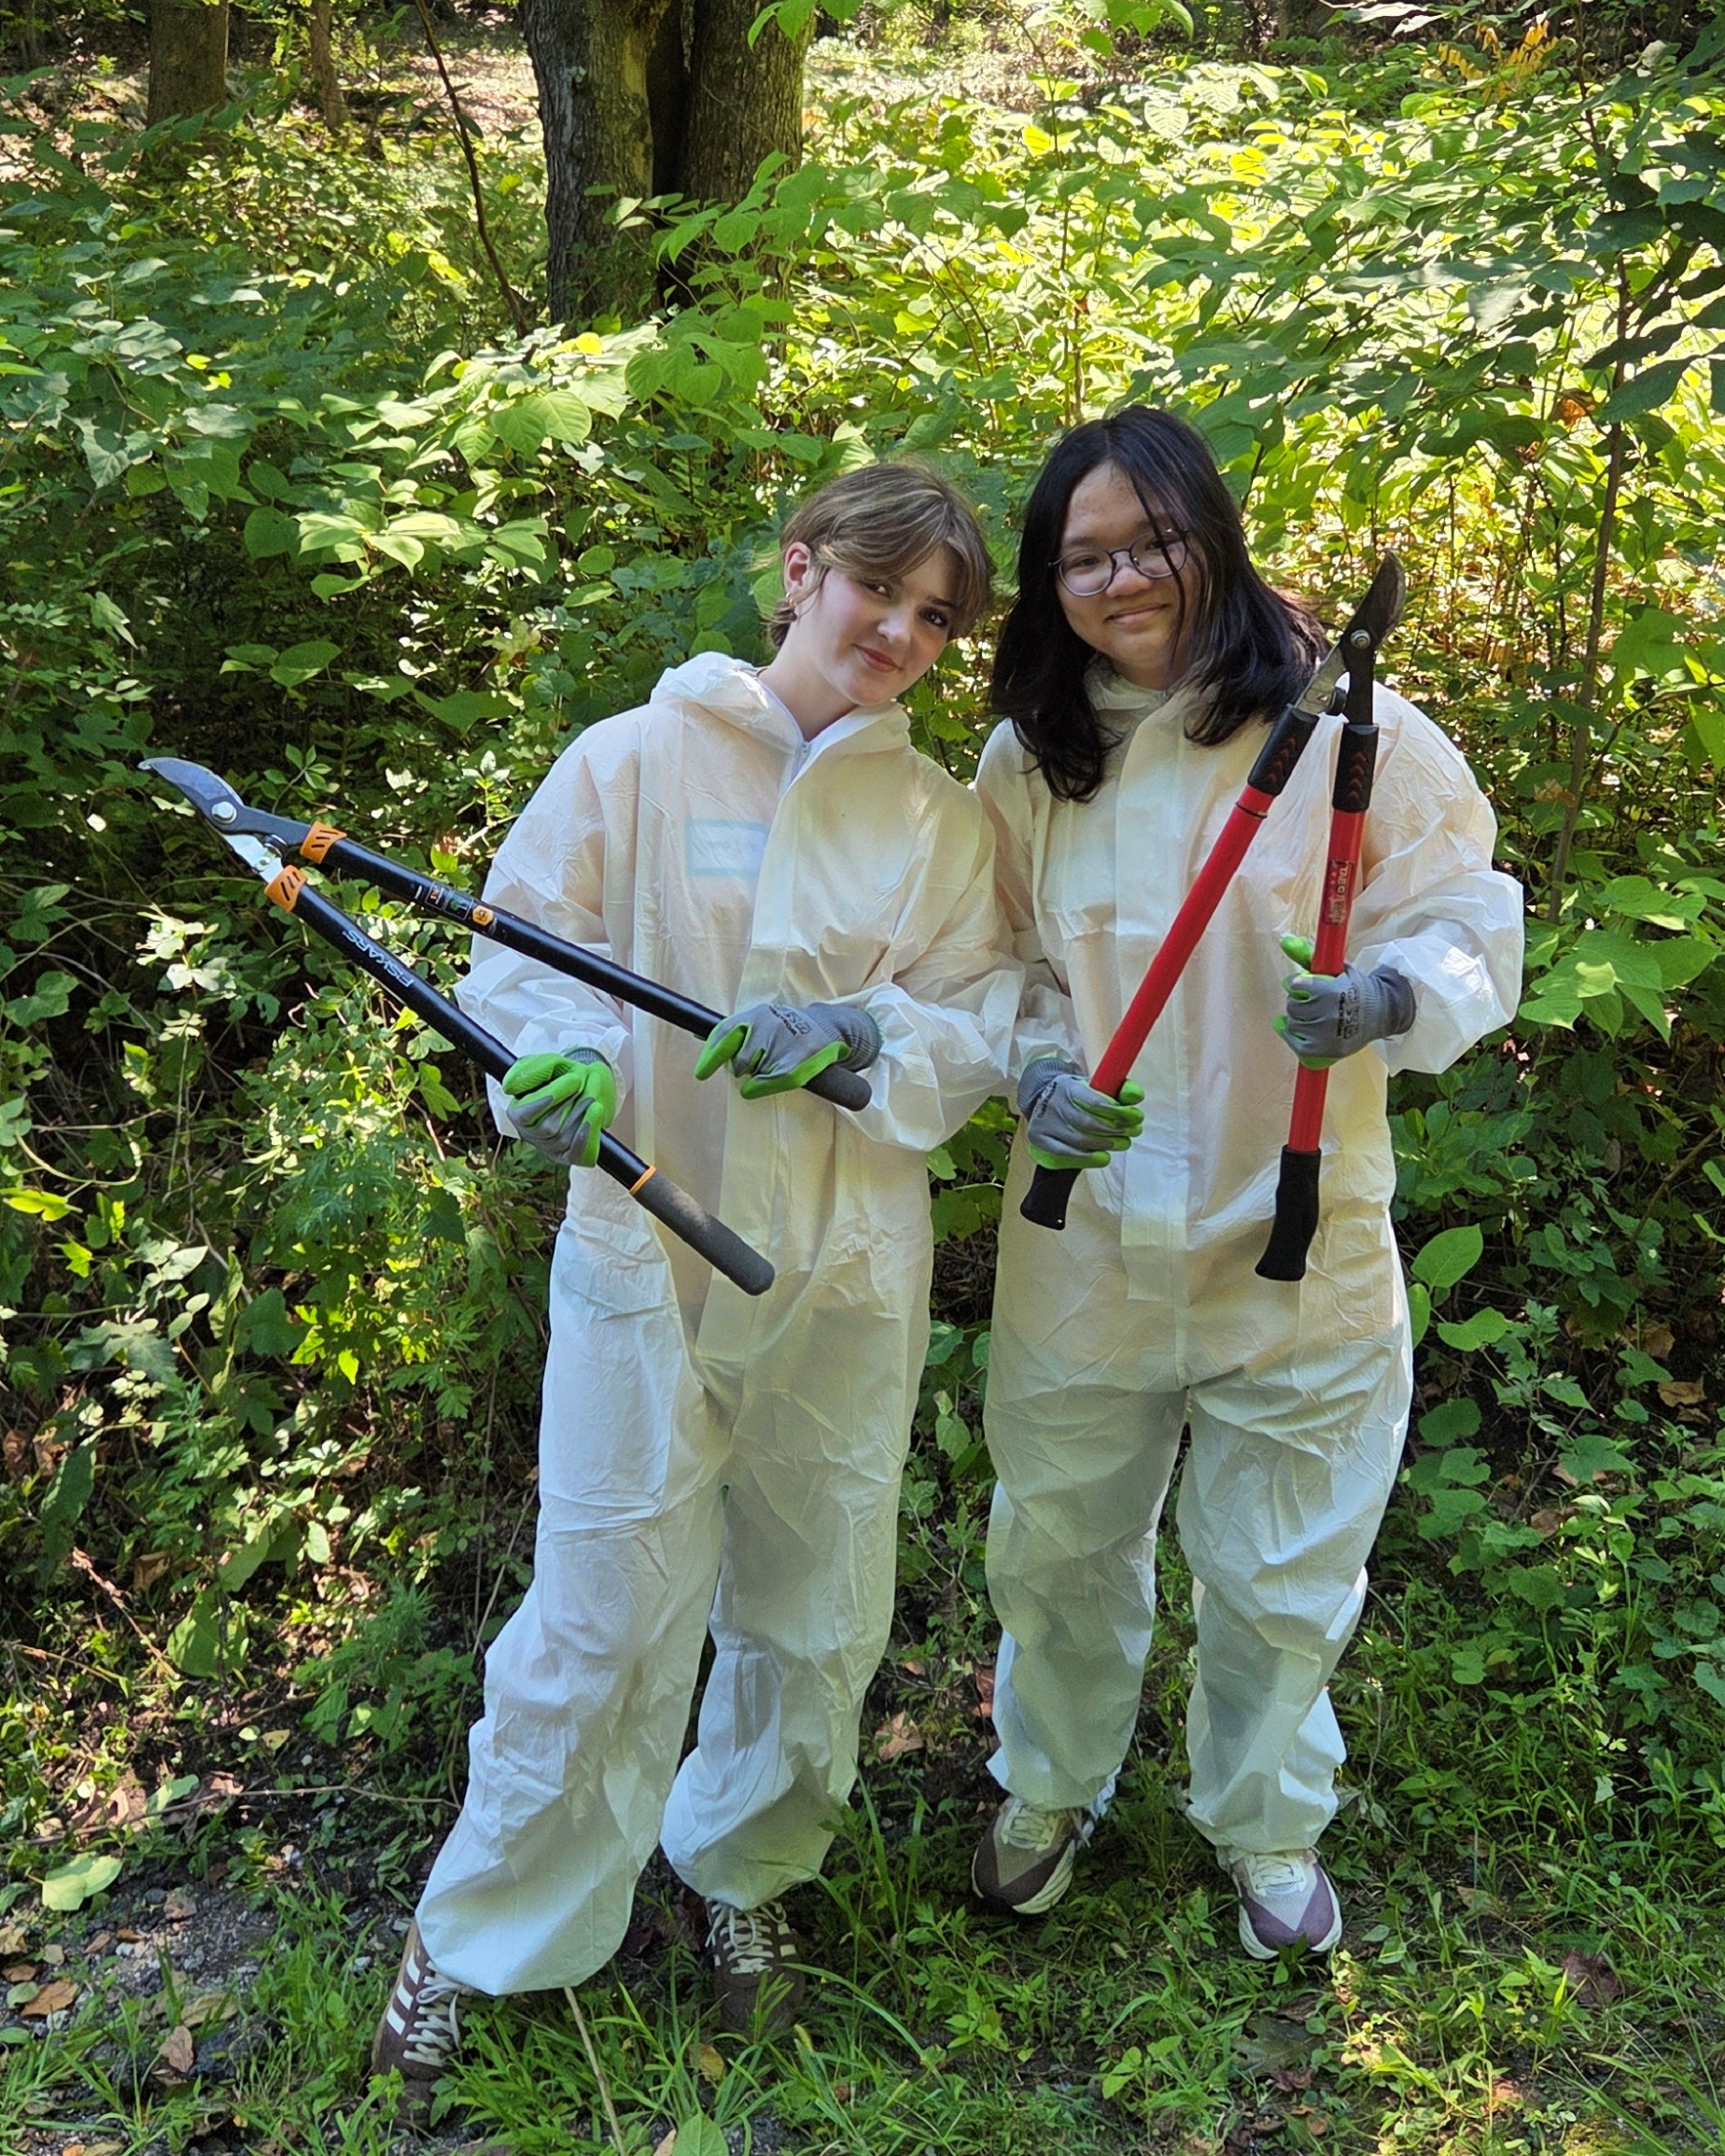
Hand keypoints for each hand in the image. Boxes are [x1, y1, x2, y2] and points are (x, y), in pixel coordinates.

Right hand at [502, 1049, 616, 1166]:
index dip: (550, 1097)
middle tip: (586, 1077)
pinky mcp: (570, 1156)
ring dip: (585, 1108)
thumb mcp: (545, 1064)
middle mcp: (531, 1135)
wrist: (585, 1083)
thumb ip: (529, 1072)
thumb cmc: (560, 1075)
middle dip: (573, 1099)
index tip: (574, 1078)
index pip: (527, 1113)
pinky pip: (578, 1154)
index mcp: (517, 1113)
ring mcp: (550, 1148)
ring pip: (566, 1136)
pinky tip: (597, 1110)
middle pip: (549, 1126)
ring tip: (594, 1086)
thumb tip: (510, 1087)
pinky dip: (589, 1133)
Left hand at [695, 1001, 881, 1100]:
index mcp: (754, 1015)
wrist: (826, 1028)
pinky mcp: (801, 1059)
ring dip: (759, 1073)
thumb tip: (696, 1033)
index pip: (724, 1035)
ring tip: (774, 1062)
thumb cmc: (784, 1030)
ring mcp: (785, 1042)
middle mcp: (769, 1025)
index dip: (711, 1057)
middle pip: (740, 1062)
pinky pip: (774, 1082)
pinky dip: (766, 1086)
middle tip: (751, 1066)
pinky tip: (773, 1078)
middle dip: (742, 1068)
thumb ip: (732, 1032)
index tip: (700, 1075)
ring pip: (757, 1073)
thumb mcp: (757, 1022)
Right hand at [1018, 1057, 1144, 1171]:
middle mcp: (1053, 1102)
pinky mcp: (1038, 1137)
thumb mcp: (1095, 1086)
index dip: (1117, 1112)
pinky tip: (1103, 1157)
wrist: (1043, 1099)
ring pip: (1078, 1139)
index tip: (1136, 1118)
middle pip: (1087, 1123)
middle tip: (1131, 1133)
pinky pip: (1065, 1152)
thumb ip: (1118, 1091)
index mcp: (1069, 1086)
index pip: (1095, 1101)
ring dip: (1103, 1145)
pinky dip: (1086, 1157)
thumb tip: (1138, 1097)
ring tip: (1120, 1144)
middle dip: (1114, 1130)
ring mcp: (1043, 1121)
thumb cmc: (1077, 1095)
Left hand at [1274, 935, 1414, 1067]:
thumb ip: (1310, 957)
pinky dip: (1294, 1037)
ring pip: (1293, 1024)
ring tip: (1311, 1017)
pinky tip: (1301, 1030)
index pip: (1295, 986)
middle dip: (1297, 1002)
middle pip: (1292, 1006)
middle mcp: (1326, 1014)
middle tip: (1307, 1002)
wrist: (1382, 1014)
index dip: (1296, 985)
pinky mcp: (1323, 1050)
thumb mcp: (1339, 969)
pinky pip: (1296, 1044)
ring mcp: (1324, 1034)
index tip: (1301, 986)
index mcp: (1329, 992)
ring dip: (1297, 1020)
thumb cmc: (1358, 990)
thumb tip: (1284, 941)